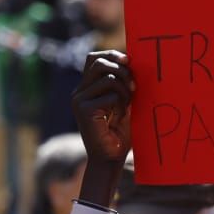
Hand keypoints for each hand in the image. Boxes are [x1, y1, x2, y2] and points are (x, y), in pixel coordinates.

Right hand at [72, 51, 133, 208]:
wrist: (110, 158)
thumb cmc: (120, 132)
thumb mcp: (123, 102)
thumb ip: (122, 83)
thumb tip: (132, 60)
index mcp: (86, 88)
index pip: (94, 58)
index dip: (112, 55)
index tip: (129, 61)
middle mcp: (79, 92)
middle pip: (99, 62)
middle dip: (122, 70)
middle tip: (134, 86)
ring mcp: (79, 100)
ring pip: (108, 77)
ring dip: (125, 91)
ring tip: (126, 107)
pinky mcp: (83, 109)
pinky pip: (111, 95)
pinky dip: (121, 104)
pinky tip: (119, 118)